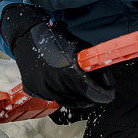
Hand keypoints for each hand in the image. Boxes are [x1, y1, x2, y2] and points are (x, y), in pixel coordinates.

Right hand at [0, 4, 114, 107]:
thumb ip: (93, 64)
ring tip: (79, 82)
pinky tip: (64, 83)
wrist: (27, 36)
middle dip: (92, 93)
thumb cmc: (55, 38)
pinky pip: (56, 98)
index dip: (104, 94)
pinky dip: (63, 93)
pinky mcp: (36, 91)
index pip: (93, 92)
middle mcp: (56, 82)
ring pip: (70, 101)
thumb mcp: (79, 46)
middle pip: (83, 98)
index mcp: (69, 70)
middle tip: (96, 86)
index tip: (110, 95)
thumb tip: (107, 80)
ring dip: (77, 94)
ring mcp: (44, 89)